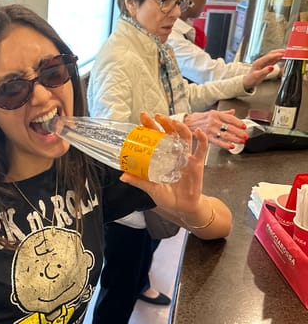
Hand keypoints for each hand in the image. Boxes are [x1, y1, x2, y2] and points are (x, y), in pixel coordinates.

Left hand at [121, 114, 231, 238]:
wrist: (183, 207)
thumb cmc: (167, 196)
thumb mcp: (151, 188)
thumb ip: (139, 181)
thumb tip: (122, 176)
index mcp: (162, 156)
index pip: (156, 137)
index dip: (151, 126)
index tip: (143, 117)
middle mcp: (174, 153)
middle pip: (170, 133)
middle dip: (164, 122)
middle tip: (155, 115)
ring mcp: (186, 157)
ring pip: (185, 136)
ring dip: (180, 127)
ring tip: (173, 122)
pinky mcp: (197, 163)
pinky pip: (202, 148)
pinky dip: (202, 139)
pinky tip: (198, 132)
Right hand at [183, 108, 247, 148]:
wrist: (186, 123)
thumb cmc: (198, 118)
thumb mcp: (211, 113)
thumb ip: (223, 113)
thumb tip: (233, 112)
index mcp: (216, 114)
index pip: (230, 118)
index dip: (239, 123)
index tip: (244, 127)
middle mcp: (214, 122)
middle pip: (230, 127)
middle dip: (239, 133)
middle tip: (245, 136)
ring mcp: (210, 130)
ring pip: (226, 135)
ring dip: (235, 139)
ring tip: (241, 141)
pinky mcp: (206, 137)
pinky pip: (218, 142)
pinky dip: (225, 145)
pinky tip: (231, 147)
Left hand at [242, 48, 284, 88]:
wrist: (247, 82)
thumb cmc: (251, 80)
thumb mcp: (257, 76)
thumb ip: (264, 71)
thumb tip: (271, 67)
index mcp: (258, 63)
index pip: (268, 57)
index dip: (276, 55)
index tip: (283, 53)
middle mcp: (261, 61)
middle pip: (270, 54)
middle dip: (278, 52)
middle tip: (286, 51)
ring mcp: (263, 63)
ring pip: (272, 56)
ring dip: (278, 54)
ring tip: (286, 53)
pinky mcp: (265, 65)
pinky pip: (272, 60)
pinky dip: (277, 58)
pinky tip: (281, 57)